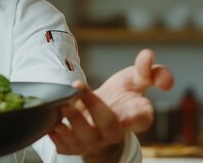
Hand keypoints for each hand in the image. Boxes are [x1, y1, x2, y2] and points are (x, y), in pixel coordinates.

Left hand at [48, 49, 173, 159]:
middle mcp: (115, 133)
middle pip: (108, 124)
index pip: (141, 119)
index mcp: (135, 117)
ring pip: (86, 138)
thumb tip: (149, 55)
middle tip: (78, 86)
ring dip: (73, 121)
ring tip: (63, 105)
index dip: (138, 117)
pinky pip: (66, 146)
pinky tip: (53, 122)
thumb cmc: (120, 96)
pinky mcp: (75, 146)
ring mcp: (95, 142)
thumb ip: (147, 69)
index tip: (132, 111)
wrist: (97, 113)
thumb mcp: (135, 80)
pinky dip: (57, 135)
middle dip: (94, 105)